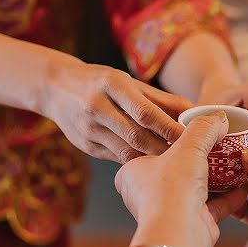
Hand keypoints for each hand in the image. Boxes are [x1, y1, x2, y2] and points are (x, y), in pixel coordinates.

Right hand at [42, 58, 192, 163]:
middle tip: (187, 156)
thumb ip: (159, 98)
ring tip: (173, 162)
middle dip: (164, 147)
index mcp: (112, 85)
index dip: (169, 127)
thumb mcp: (127, 81)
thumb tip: (192, 111)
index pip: (145, 112)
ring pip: (126, 151)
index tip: (190, 137)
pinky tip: (151, 165)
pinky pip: (115, 157)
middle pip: (137, 135)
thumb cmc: (99, 82)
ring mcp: (88, 129)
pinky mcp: (85, 146)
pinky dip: (135, 161)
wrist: (54, 88)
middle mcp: (97, 107)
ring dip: (152, 159)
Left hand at [115, 112, 247, 246]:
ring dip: (218, 177)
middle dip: (200, 159)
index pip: (152, 147)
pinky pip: (214, 206)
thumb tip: (218, 118)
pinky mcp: (192, 223)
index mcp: (132, 172)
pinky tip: (245, 186)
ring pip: (197, 188)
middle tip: (220, 144)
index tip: (195, 130)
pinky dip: (230, 197)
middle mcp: (147, 193)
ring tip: (236, 162)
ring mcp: (170, 209)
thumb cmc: (170, 188)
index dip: (173, 138)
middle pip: (178, 168)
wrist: (179, 234)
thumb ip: (203, 128)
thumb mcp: (188, 146)